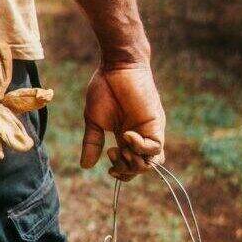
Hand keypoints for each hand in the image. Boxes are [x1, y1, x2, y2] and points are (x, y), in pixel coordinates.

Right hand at [80, 63, 164, 179]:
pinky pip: (155, 147)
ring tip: (120, 149)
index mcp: (125, 137)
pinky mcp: (155, 124)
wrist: (117, 67)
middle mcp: (140, 136)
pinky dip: (140, 147)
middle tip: (112, 153)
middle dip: (127, 170)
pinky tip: (126, 135)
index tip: (108, 169)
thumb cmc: (104, 89)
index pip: (130, 165)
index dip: (122, 173)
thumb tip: (85, 166)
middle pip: (142, 167)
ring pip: (153, 162)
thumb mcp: (94, 121)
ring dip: (135, 163)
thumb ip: (92, 143)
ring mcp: (149, 131)